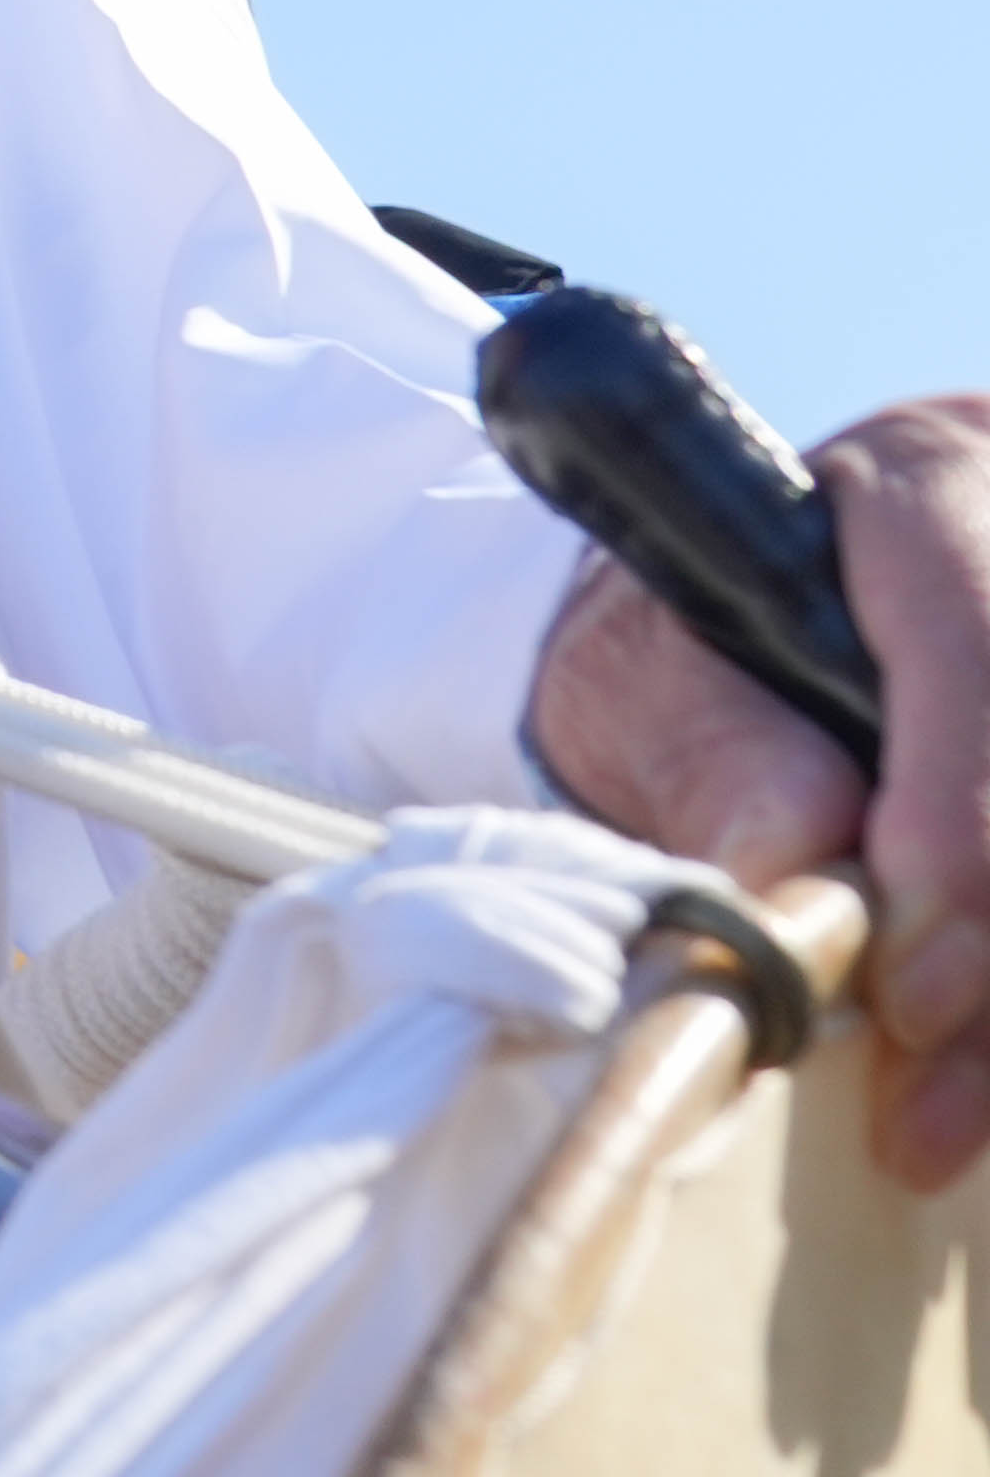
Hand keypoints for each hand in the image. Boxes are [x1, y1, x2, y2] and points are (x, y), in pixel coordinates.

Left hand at [530, 391, 989, 1187]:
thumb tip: (794, 872)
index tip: (904, 976)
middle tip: (918, 1091)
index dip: (958, 818)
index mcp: (929, 484)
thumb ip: (718, 760)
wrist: (706, 660)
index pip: (971, 640)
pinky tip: (973, 1094)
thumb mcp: (651, 685)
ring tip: (936, 1125)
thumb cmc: (674, 658)